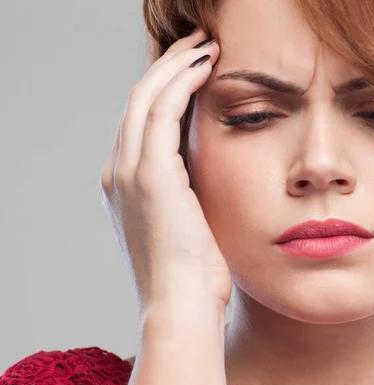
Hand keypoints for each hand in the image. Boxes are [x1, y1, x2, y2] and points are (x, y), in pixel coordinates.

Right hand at [99, 30, 230, 312]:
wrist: (181, 305)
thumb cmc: (193, 273)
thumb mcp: (187, 225)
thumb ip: (189, 192)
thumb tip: (210, 173)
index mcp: (126, 185)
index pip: (142, 121)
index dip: (167, 89)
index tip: (196, 71)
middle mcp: (118, 171)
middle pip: (139, 100)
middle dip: (169, 66)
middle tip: (200, 45)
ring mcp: (128, 171)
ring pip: (146, 96)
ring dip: (176, 64)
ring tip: (206, 45)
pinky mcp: (148, 175)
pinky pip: (161, 110)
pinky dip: (182, 82)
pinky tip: (207, 65)